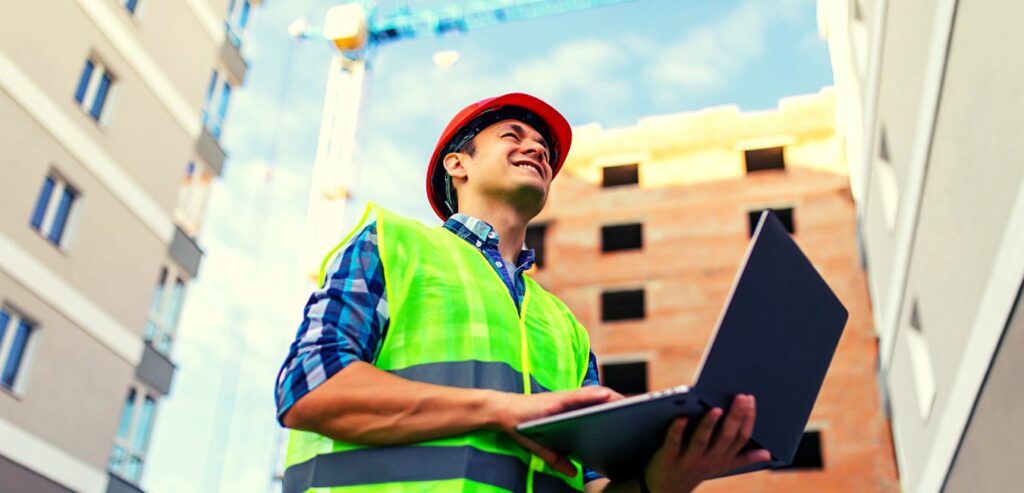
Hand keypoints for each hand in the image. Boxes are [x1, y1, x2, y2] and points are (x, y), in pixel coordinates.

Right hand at [489, 386, 622, 476]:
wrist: (502, 414)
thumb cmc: (523, 427)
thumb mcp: (543, 449)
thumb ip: (558, 460)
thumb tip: (574, 474)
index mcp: (571, 411)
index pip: (598, 408)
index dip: (616, 409)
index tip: (635, 417)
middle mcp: (571, 402)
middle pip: (602, 400)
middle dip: (622, 404)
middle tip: (643, 411)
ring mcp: (565, 398)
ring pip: (595, 395)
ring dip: (614, 397)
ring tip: (633, 403)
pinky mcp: (557, 397)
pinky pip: (579, 395)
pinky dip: (594, 395)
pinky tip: (606, 396)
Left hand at [643, 394, 771, 492]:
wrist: (668, 489)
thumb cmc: (697, 469)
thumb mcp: (721, 466)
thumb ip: (743, 458)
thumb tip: (767, 454)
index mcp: (724, 458)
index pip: (741, 438)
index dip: (748, 419)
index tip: (750, 398)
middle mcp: (709, 460)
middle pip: (726, 437)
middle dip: (735, 416)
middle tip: (741, 396)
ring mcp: (689, 460)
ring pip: (701, 441)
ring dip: (709, 425)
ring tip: (716, 408)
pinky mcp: (669, 458)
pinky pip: (673, 443)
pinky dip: (677, 430)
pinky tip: (681, 416)